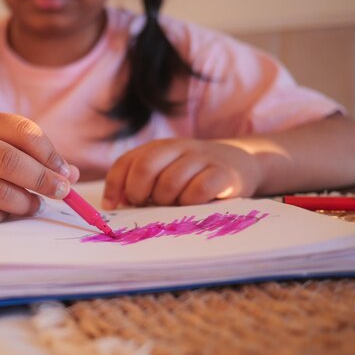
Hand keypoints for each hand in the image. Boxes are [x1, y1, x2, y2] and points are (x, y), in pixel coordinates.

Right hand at [0, 112, 78, 226]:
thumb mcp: (6, 147)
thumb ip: (38, 157)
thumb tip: (71, 176)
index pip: (21, 131)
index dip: (49, 153)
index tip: (65, 173)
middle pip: (8, 161)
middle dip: (41, 179)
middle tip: (61, 192)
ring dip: (25, 203)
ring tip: (35, 205)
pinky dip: (3, 217)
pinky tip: (6, 212)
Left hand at [102, 138, 262, 208]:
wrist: (242, 164)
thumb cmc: (194, 175)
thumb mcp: (167, 172)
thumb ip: (142, 182)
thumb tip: (114, 204)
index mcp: (159, 147)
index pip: (126, 162)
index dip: (115, 186)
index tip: (111, 206)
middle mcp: (178, 147)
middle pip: (145, 167)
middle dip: (138, 192)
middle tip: (145, 205)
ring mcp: (201, 158)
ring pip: (170, 181)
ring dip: (166, 200)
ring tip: (172, 204)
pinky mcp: (223, 173)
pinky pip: (198, 190)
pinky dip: (189, 202)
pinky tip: (192, 204)